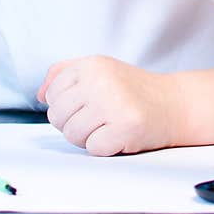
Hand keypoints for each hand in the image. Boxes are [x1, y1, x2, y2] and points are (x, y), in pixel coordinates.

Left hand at [36, 56, 180, 154]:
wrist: (174, 104)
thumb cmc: (133, 90)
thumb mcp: (99, 70)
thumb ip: (65, 75)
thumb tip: (40, 95)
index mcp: (92, 65)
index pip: (52, 94)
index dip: (66, 106)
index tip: (88, 103)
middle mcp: (101, 80)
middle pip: (58, 116)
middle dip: (74, 124)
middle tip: (99, 118)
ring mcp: (114, 103)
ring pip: (72, 135)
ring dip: (88, 138)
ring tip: (109, 125)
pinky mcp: (126, 126)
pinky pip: (93, 148)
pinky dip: (106, 147)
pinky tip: (121, 134)